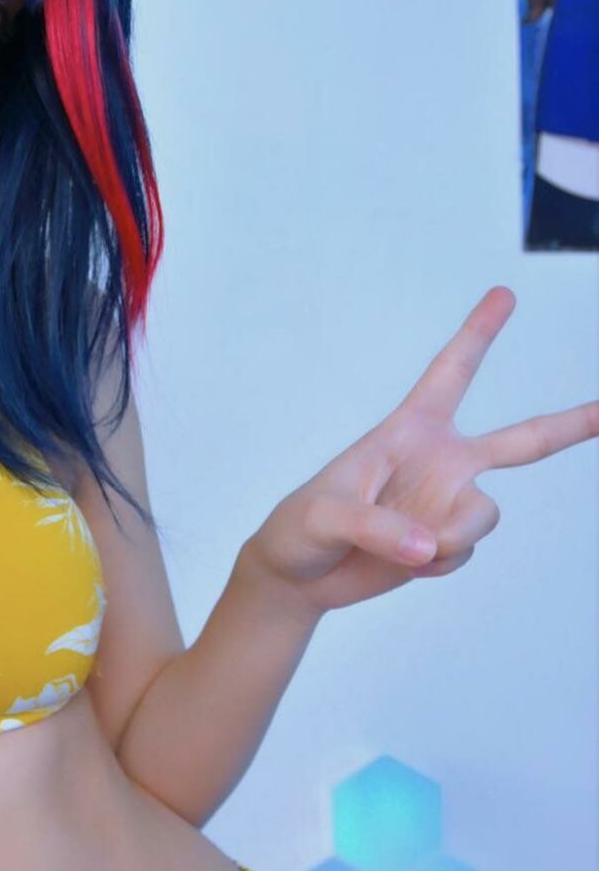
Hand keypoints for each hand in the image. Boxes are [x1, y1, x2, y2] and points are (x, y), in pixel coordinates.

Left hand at [237, 286, 598, 620]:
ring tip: (403, 546)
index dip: (476, 335)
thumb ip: (376, 527)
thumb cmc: (299, 529)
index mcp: (406, 432)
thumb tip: (427, 547)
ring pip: (483, 517)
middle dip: (570, 424)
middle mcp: (438, 462)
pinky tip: (401, 562)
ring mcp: (445, 504)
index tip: (503, 294)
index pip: (448, 374)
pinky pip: (461, 554)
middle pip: (519, 441)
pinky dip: (433, 565)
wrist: (299, 576)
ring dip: (449, 538)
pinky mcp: (445, 543)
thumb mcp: (323, 517)